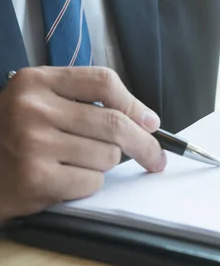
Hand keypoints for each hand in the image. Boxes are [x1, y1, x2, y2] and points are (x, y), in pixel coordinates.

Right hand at [0, 67, 165, 221]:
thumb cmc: (16, 136)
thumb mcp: (42, 102)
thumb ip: (87, 102)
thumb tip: (146, 121)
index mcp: (36, 81)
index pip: (103, 81)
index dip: (135, 104)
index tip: (151, 122)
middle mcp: (32, 109)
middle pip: (114, 123)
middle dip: (144, 144)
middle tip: (155, 157)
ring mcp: (32, 144)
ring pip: (107, 156)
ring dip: (104, 165)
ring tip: (76, 163)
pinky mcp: (36, 179)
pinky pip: (91, 182)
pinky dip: (88, 184)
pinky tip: (65, 180)